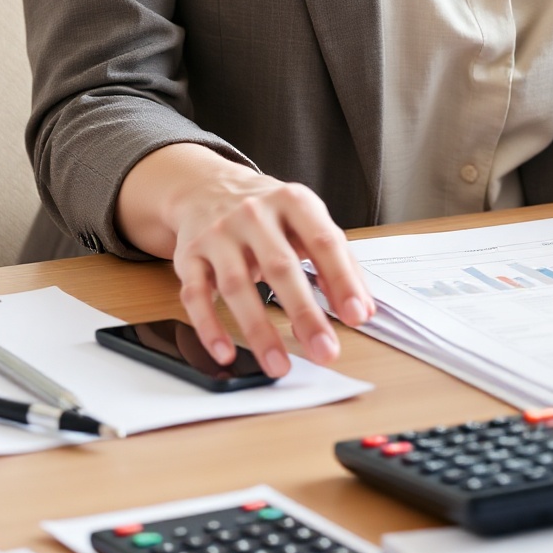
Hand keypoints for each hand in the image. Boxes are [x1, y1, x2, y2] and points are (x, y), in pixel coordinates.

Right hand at [115, 142, 373, 373]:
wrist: (207, 188)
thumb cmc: (269, 214)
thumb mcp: (307, 221)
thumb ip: (338, 261)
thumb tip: (362, 310)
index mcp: (292, 201)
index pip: (323, 241)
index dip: (342, 280)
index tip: (355, 317)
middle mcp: (254, 214)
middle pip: (280, 267)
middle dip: (305, 314)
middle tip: (325, 350)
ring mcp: (219, 234)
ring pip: (236, 286)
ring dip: (258, 329)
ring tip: (278, 365)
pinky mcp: (190, 255)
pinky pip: (195, 295)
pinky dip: (209, 326)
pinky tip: (225, 352)